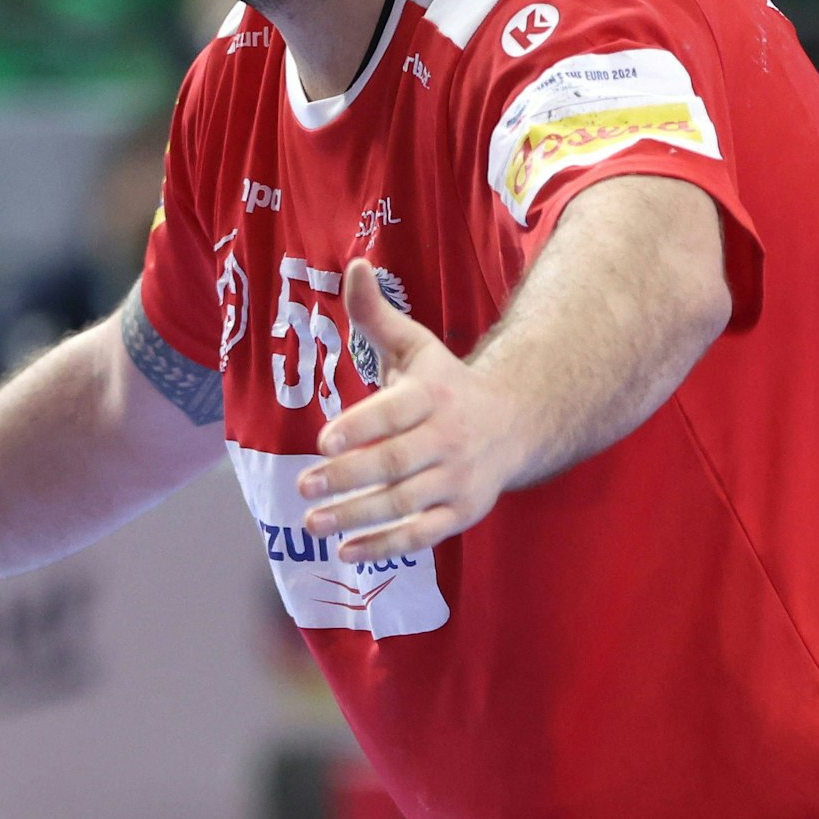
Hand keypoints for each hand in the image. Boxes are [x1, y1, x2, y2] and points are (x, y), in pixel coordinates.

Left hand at [296, 260, 524, 562]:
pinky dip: (385, 546)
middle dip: (347, 477)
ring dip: (356, 517)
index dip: (360, 426)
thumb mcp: (415, 345)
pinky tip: (346, 551)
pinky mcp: (461, 513)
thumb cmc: (446, 383)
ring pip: (404, 503)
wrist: (516, 423)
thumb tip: (353, 266)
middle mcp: (448, 439)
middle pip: (394, 463)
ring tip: (312, 522)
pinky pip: (422, 535)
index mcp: (433, 395)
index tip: (322, 440)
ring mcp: (457, 479)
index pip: (394, 413)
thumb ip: (376, 314)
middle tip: (302, 485)